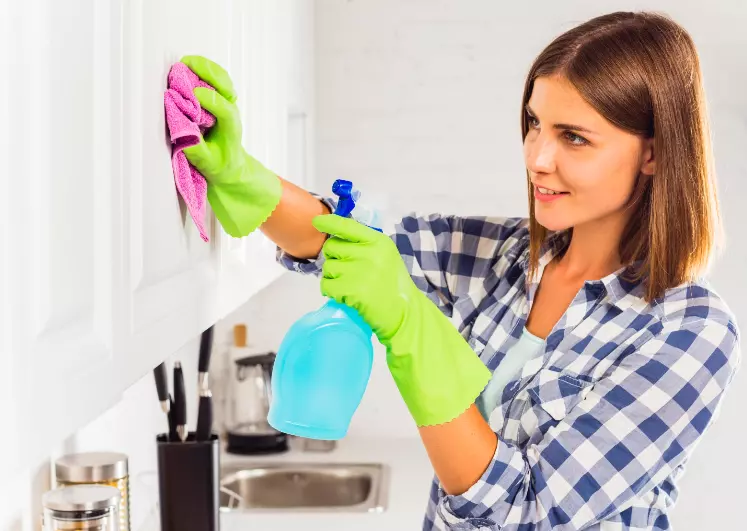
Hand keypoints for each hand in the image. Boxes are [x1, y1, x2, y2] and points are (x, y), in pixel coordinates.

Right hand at [180, 55, 242, 184]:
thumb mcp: (206, 163)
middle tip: (187, 66)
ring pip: (222, 78)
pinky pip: (214, 78)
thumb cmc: (218, 164)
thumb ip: (194, 148)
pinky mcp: (218, 98)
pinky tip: (188, 66)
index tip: (193, 94)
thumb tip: (181, 130)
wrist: (229, 164)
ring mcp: (225, 103)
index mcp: (231, 129)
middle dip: (208, 73)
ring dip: (205, 67)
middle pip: (227, 87)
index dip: (210, 100)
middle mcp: (230, 112)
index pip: (226, 110)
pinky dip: (202, 69)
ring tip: (185, 61)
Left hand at [313, 214, 415, 341]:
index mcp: (378, 242)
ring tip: (349, 285)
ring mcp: (359, 271)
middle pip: (331, 247)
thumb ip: (365, 244)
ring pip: (327, 267)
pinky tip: (345, 295)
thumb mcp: (385, 256)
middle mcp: (369, 253)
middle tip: (346, 271)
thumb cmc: (393, 284)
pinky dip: (331, 291)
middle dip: (334, 258)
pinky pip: (326, 285)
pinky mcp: (351, 290)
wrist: (404, 313)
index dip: (328, 222)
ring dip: (332, 277)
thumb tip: (335, 236)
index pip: (347, 226)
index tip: (317, 222)